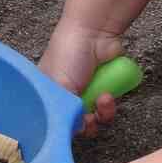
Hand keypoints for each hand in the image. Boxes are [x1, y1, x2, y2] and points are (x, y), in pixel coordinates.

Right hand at [40, 18, 125, 135]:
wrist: (94, 33)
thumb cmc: (67, 54)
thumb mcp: (57, 85)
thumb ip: (61, 111)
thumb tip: (70, 129)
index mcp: (50, 94)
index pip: (56, 120)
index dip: (66, 126)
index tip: (73, 124)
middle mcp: (68, 95)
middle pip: (79, 124)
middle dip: (88, 123)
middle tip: (90, 117)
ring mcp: (88, 93)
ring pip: (97, 119)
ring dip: (102, 113)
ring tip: (104, 99)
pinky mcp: (106, 89)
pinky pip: (110, 109)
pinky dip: (111, 106)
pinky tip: (110, 95)